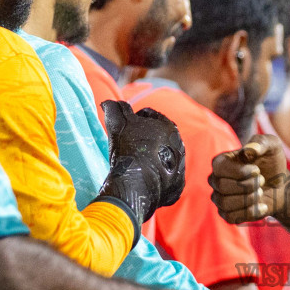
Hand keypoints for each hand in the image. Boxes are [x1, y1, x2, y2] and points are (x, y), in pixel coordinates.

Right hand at [99, 102, 186, 220]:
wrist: (136, 184)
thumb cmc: (129, 150)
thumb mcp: (118, 125)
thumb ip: (115, 109)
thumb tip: (108, 103)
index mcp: (168, 126)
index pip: (150, 115)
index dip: (134, 118)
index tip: (125, 126)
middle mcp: (179, 145)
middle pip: (159, 137)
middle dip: (146, 139)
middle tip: (129, 146)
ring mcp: (181, 167)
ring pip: (165, 157)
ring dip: (153, 158)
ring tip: (136, 164)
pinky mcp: (177, 186)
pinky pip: (167, 178)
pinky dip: (157, 177)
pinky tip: (144, 179)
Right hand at [208, 135, 289, 222]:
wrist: (280, 185)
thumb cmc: (272, 163)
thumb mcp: (272, 146)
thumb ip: (261, 143)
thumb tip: (248, 151)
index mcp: (221, 162)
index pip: (219, 167)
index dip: (239, 171)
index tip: (257, 170)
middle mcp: (216, 180)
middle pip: (222, 186)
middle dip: (248, 185)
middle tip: (262, 181)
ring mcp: (220, 198)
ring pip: (225, 204)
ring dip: (249, 199)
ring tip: (261, 192)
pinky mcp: (227, 214)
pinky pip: (231, 218)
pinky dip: (251, 213)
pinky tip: (262, 206)